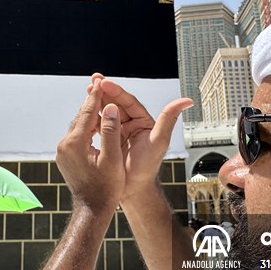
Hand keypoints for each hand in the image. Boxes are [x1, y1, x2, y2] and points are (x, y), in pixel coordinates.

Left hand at [56, 79, 124, 216]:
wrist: (92, 209)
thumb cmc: (106, 188)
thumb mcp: (112, 159)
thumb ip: (110, 131)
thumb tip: (110, 108)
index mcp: (75, 144)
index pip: (86, 113)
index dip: (96, 96)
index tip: (101, 81)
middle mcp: (64, 145)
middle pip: (80, 117)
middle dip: (91, 101)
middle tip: (98, 84)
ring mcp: (62, 152)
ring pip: (77, 126)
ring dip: (88, 114)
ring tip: (98, 99)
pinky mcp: (65, 157)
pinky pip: (76, 135)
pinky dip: (86, 126)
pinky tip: (94, 122)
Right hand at [88, 73, 192, 202]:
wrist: (133, 189)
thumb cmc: (147, 168)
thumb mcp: (159, 141)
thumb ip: (168, 119)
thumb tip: (187, 100)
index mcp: (144, 121)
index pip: (129, 102)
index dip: (116, 91)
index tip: (104, 83)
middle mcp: (133, 124)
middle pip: (117, 103)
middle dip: (105, 91)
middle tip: (93, 79)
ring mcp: (120, 131)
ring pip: (108, 112)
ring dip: (98, 101)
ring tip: (87, 90)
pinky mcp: (110, 140)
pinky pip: (101, 124)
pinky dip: (93, 116)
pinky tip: (83, 110)